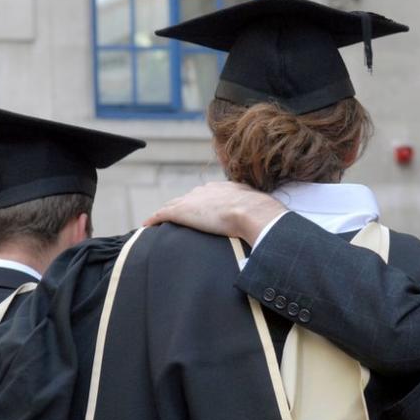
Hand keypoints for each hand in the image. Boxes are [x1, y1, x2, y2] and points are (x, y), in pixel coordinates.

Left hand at [144, 182, 285, 244]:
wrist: (254, 212)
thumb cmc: (263, 216)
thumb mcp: (261, 212)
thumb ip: (259, 217)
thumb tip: (272, 230)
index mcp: (226, 189)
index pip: (208, 195)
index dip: (202, 203)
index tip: (199, 212)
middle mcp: (207, 190)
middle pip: (189, 198)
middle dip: (182, 206)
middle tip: (175, 216)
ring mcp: (194, 200)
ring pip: (174, 205)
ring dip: (166, 213)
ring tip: (157, 221)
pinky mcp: (183, 211)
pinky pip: (163, 214)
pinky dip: (154, 219)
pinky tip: (147, 225)